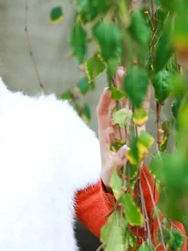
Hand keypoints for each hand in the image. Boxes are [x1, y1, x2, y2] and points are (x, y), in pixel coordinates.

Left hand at [97, 67, 150, 188]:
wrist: (117, 180)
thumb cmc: (109, 174)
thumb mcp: (110, 170)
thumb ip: (116, 161)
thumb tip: (125, 150)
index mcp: (104, 133)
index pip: (103, 113)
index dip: (105, 101)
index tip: (109, 90)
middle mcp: (115, 126)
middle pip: (116, 104)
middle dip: (119, 88)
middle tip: (122, 70)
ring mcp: (127, 128)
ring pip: (129, 106)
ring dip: (131, 91)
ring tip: (134, 73)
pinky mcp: (138, 132)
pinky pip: (142, 115)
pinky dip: (144, 103)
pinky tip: (148, 88)